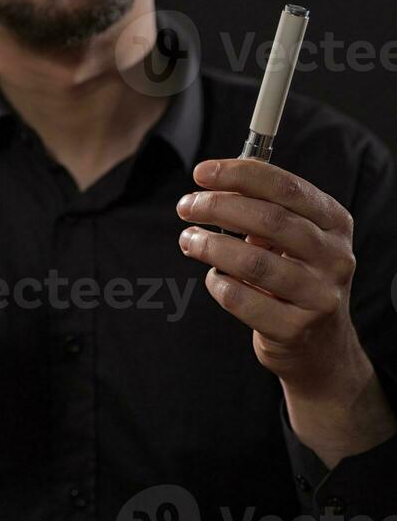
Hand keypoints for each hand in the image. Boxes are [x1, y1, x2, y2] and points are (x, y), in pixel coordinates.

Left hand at [175, 158, 360, 393]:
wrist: (320, 347)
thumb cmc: (296, 275)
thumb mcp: (295, 237)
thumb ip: (262, 208)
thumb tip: (212, 185)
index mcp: (334, 222)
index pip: (285, 187)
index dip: (239, 175)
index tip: (201, 172)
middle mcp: (334, 257)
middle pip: (269, 220)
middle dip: (218, 207)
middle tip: (186, 206)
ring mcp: (319, 296)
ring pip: (252, 261)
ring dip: (210, 245)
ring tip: (189, 239)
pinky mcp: (295, 330)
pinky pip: (240, 299)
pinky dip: (217, 283)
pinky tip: (214, 277)